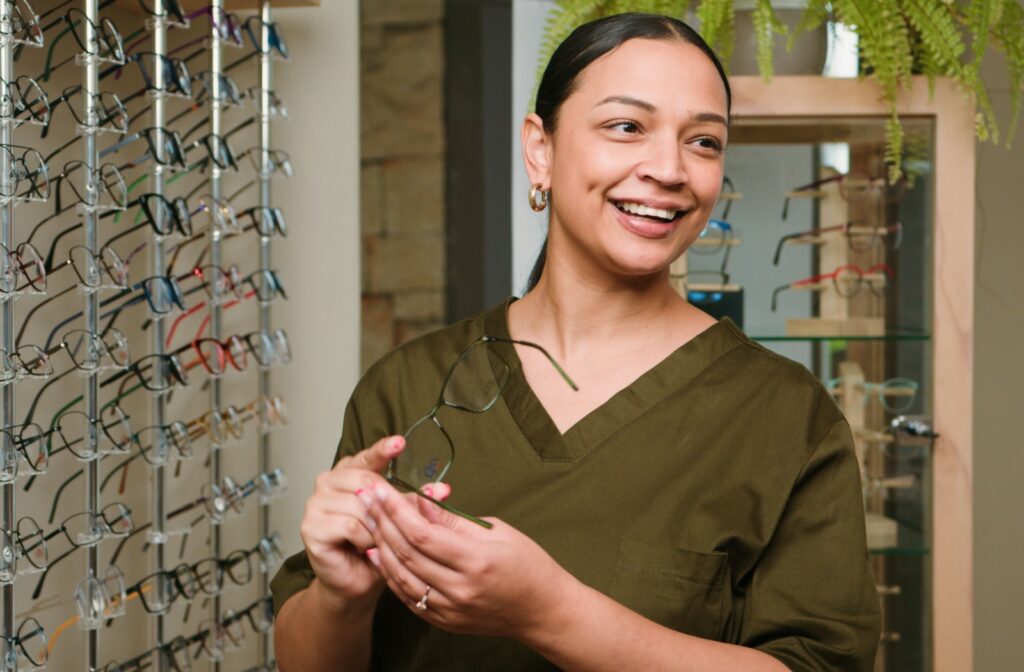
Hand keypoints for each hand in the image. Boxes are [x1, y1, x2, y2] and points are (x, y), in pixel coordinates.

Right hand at [300, 435, 407, 610]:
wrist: (355, 582)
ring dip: (375, 526)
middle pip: (366, 480)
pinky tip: (362, 547)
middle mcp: (328, 482)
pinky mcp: (311, 526)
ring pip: (360, 504)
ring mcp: (316, 503)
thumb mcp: (397, 519)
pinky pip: (350, 525)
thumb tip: (443, 489)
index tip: (400, 443)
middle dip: (386, 504)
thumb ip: (414, 501)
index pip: (367, 457)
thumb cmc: (374, 547)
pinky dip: (364, 539)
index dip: (383, 450)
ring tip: (374, 540)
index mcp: (348, 474)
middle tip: (391, 524)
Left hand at [361, 484, 573, 639]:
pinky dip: (391, 575)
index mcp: (477, 561)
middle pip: (408, 554)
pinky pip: (408, 597)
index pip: (423, 534)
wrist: (541, 610)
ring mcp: (451, 609)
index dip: (397, 510)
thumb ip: (453, 520)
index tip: (381, 490)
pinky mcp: (445, 621)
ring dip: (381, 547)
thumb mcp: (496, 530)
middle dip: (382, 522)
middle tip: (366, 499)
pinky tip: (380, 554)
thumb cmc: (526, 564)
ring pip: (402, 577)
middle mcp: (460, 589)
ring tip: (368, 522)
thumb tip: (420, 502)